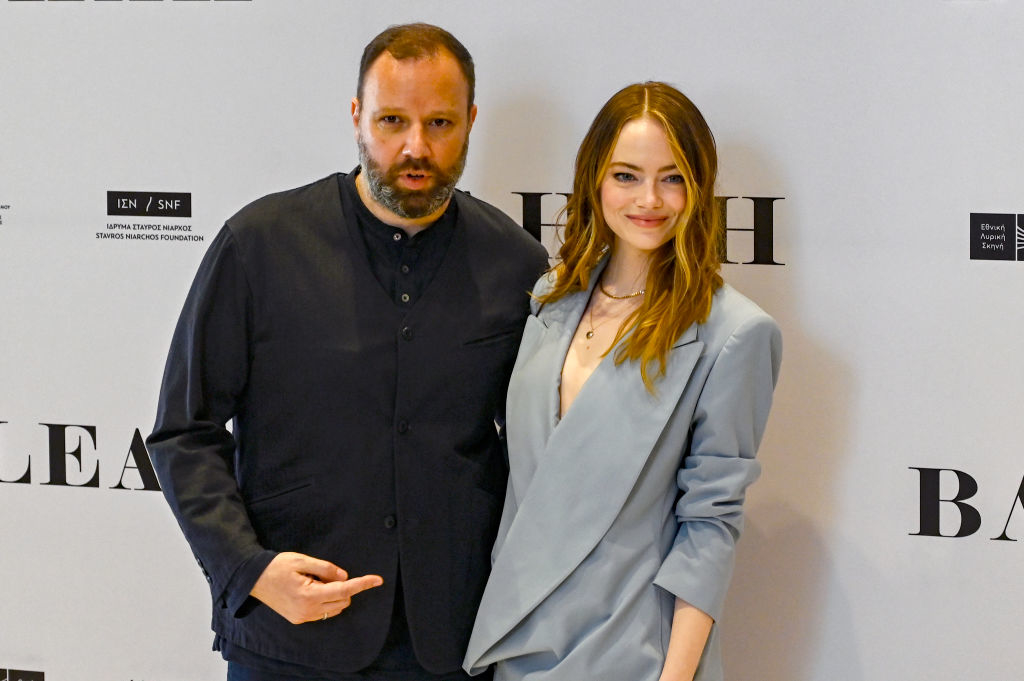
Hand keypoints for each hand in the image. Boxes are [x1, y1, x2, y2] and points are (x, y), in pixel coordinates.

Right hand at [250, 551, 382, 623]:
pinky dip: (326, 602)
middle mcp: (307, 610)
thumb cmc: (277, 566)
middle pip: (342, 602)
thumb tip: (344, 577)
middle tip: (326, 574)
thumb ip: (326, 568)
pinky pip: (322, 613)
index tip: (378, 580)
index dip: (363, 584)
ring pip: (334, 609)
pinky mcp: (298, 619)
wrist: (253, 579)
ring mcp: (303, 617)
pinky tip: (311, 589)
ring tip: (315, 581)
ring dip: (335, 596)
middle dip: (344, 587)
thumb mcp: (302, 560)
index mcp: (309, 595)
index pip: (344, 591)